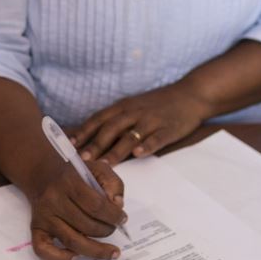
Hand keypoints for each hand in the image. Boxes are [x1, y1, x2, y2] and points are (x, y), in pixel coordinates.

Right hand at [28, 158, 126, 259]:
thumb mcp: (96, 168)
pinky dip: (59, 257)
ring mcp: (44, 216)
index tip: (122, 219)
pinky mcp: (36, 228)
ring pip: (72, 241)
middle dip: (106, 230)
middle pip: (86, 226)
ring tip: (110, 251)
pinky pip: (42, 250)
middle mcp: (53, 200)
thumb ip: (112, 183)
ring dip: (95, 250)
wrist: (42, 174)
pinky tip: (75, 256)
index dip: (114, 216)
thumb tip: (118, 205)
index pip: (96, 205)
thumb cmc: (73, 174)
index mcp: (69, 182)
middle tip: (112, 228)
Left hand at [70, 82, 208, 163]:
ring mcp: (151, 120)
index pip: (99, 119)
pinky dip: (147, 145)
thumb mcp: (133, 107)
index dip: (84, 132)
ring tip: (104, 164)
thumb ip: (115, 120)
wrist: (190, 94)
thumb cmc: (157, 104)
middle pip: (111, 129)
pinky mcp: (168, 128)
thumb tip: (91, 137)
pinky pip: (156, 137)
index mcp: (123, 107)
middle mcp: (134, 112)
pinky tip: (138, 153)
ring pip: (130, 135)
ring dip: (116, 150)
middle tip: (82, 160)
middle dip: (95, 144)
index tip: (70, 145)